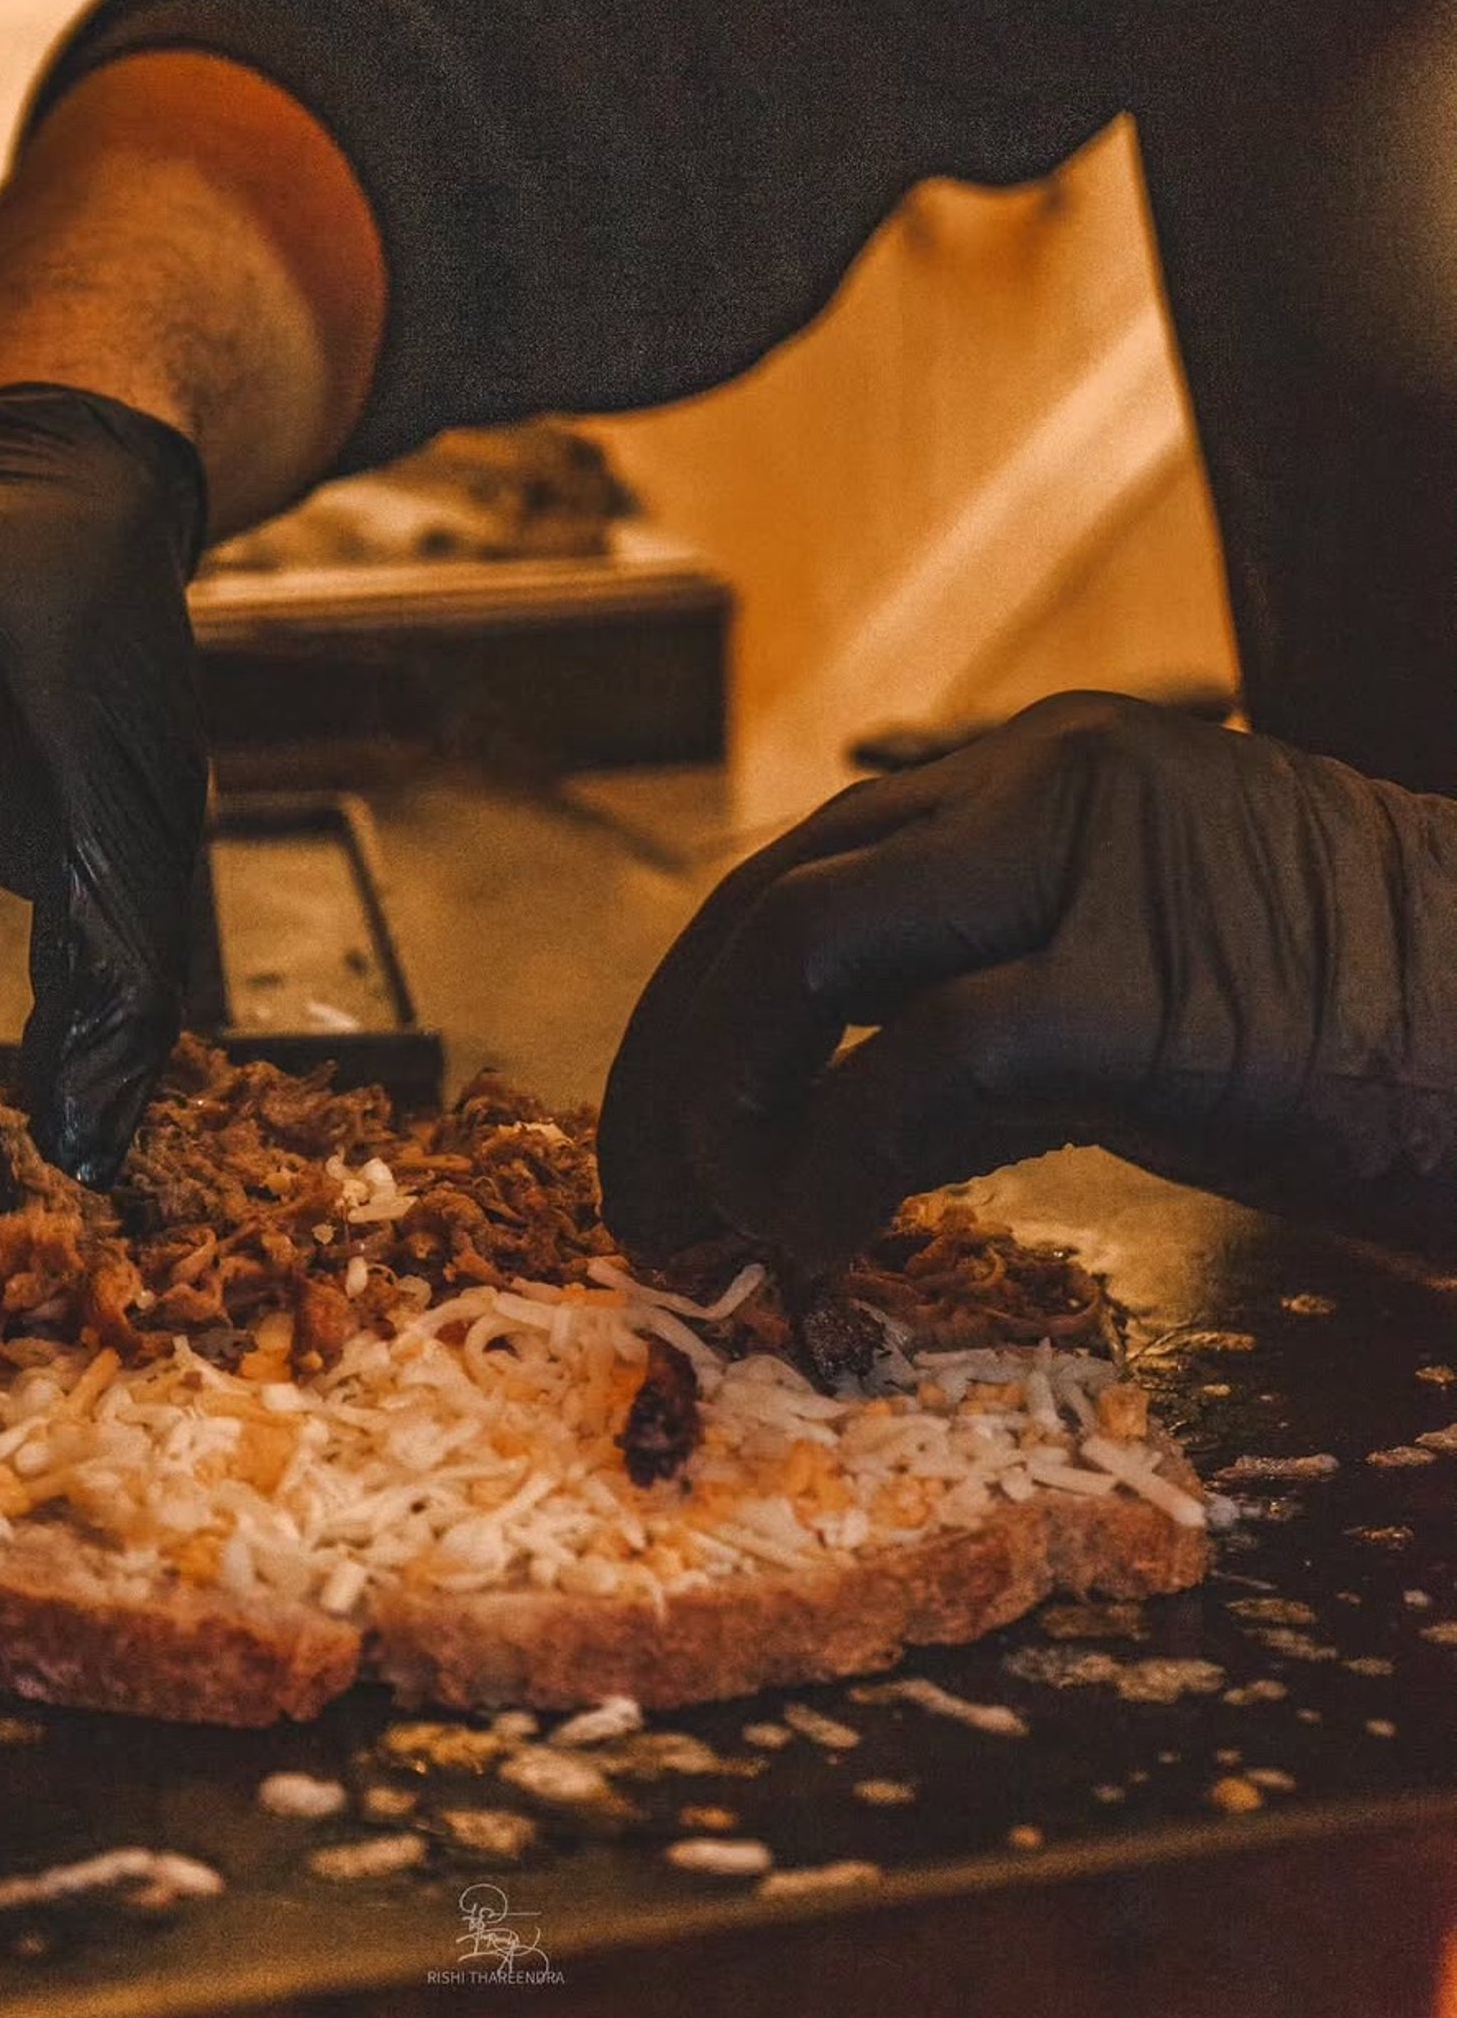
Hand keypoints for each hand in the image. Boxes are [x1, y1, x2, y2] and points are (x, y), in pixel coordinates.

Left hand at [598, 692, 1456, 1267]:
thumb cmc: (1373, 1040)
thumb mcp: (1150, 982)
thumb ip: (994, 997)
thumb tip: (828, 1106)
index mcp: (1044, 768)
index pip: (798, 865)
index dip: (695, 1006)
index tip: (661, 1132)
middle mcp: (1049, 780)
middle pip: (767, 904)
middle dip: (668, 1065)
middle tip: (643, 1207)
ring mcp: (1098, 869)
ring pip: (801, 954)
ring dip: (717, 1107)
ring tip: (718, 1231)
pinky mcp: (1149, 993)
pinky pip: (914, 1076)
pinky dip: (831, 1171)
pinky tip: (827, 1249)